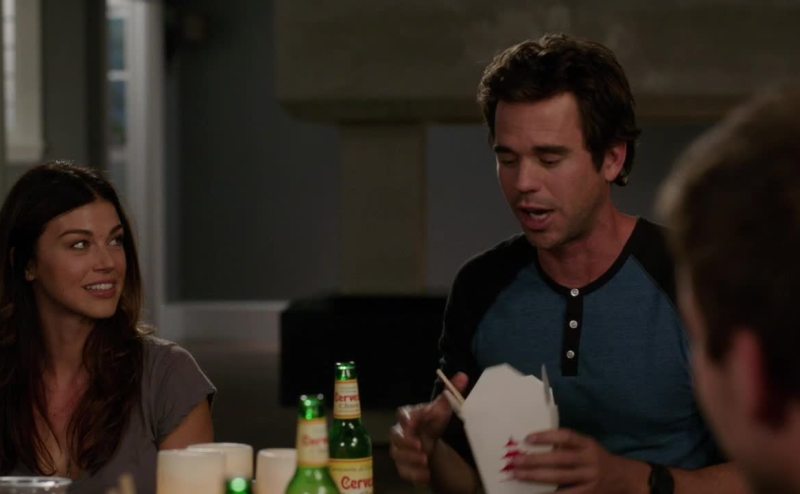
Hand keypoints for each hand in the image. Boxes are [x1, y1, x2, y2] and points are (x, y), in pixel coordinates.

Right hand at [389, 372, 468, 484]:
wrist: (433, 449)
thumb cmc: (435, 425)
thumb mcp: (444, 411)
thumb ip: (450, 394)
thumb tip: (462, 375)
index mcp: (410, 417)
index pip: (404, 413)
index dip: (409, 417)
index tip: (417, 421)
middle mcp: (402, 433)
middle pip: (396, 435)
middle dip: (406, 441)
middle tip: (420, 446)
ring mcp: (401, 451)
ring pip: (398, 455)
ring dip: (410, 458)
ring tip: (425, 462)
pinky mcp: (405, 467)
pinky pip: (404, 472)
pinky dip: (414, 474)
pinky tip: (426, 475)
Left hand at [510, 428, 642, 493]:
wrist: (624, 478)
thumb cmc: (598, 459)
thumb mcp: (587, 447)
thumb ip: (568, 446)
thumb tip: (536, 444)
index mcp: (588, 444)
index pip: (566, 437)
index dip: (547, 436)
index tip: (528, 438)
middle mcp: (589, 460)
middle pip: (559, 459)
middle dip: (535, 460)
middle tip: (516, 460)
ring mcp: (589, 478)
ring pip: (559, 477)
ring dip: (536, 476)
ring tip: (518, 474)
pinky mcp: (588, 493)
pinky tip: (536, 493)